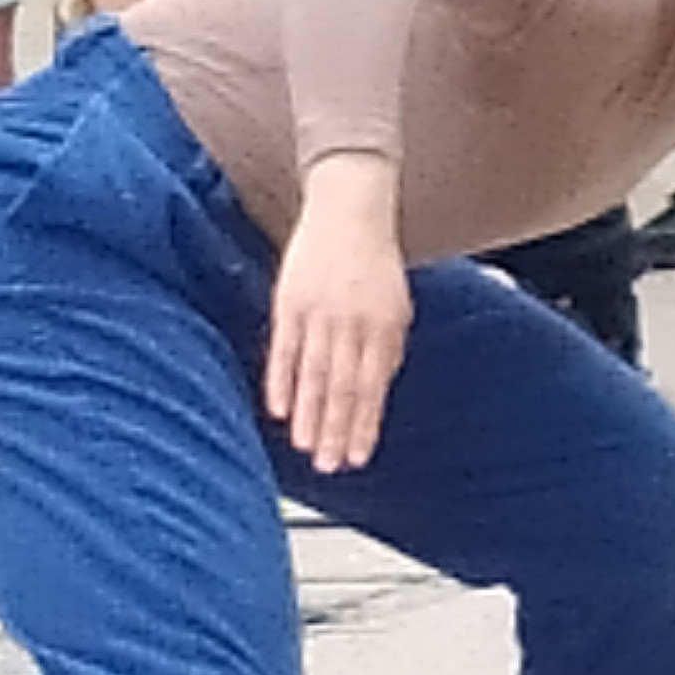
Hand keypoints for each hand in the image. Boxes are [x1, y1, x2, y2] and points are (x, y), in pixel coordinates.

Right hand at [266, 152, 410, 473]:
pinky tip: (278, 411)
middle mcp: (351, 323)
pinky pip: (283, 350)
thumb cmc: (375, 264)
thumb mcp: (396, 306)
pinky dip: (280, 381)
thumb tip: (376, 393)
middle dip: (335, 430)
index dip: (363, 425)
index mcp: (382, 327)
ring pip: (313, 374)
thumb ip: (386, 349)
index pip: (371, 387)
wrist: (349, 209)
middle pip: (341, 387)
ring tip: (305, 448)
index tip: (357, 458)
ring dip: (309, 414)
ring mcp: (318, 313)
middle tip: (329, 466)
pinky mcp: (289, 303)